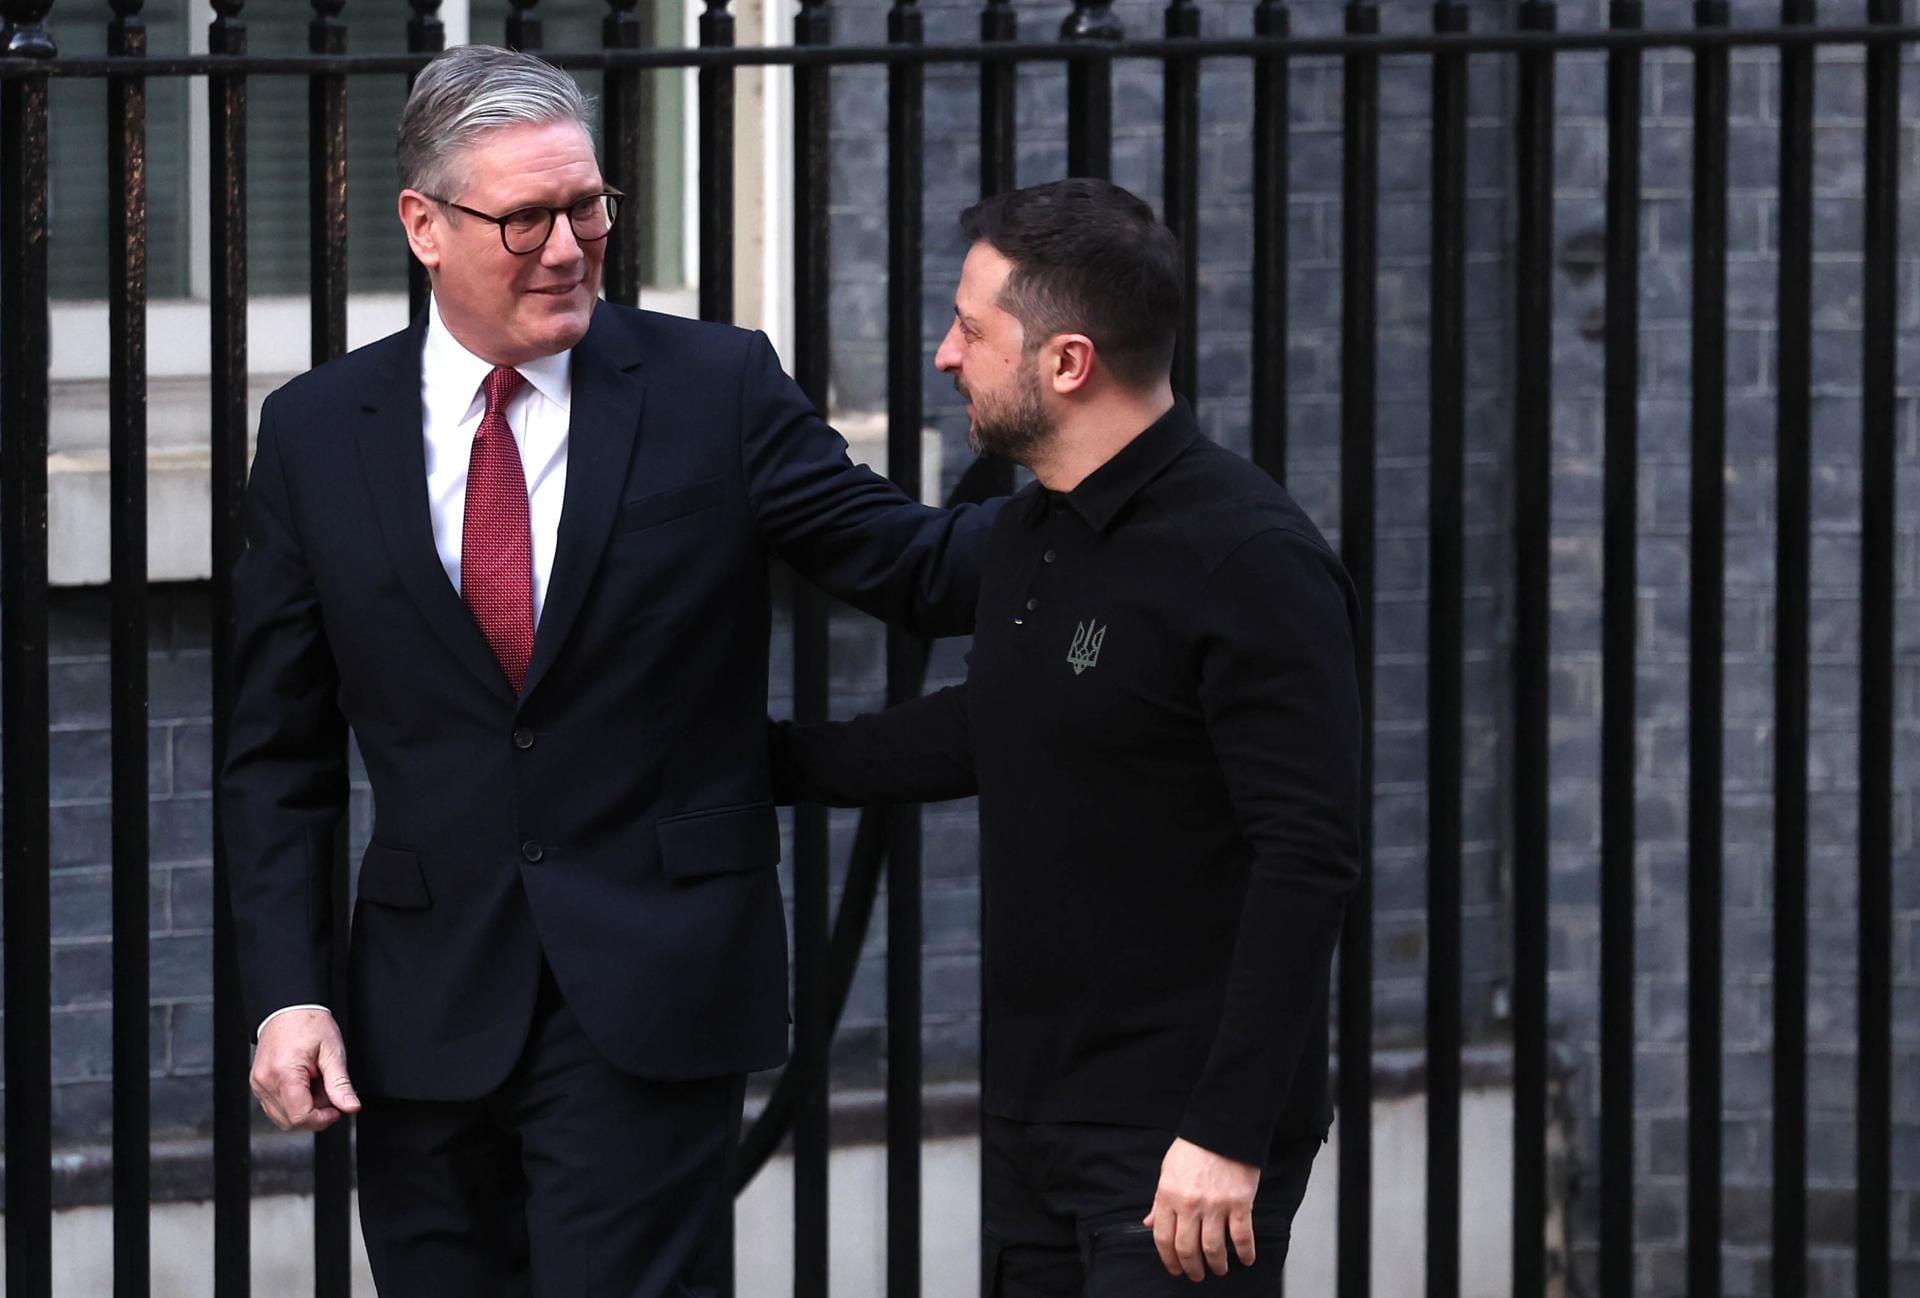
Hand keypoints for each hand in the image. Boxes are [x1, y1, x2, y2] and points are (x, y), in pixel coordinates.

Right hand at [250, 1009, 360, 1131]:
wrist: (288, 1007)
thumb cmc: (308, 1023)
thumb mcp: (332, 1051)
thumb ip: (340, 1083)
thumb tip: (350, 1106)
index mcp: (284, 1074)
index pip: (300, 1116)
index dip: (322, 1119)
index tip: (335, 1109)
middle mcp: (266, 1082)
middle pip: (290, 1121)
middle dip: (314, 1114)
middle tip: (328, 1092)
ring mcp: (258, 1084)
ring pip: (281, 1117)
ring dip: (303, 1108)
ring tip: (316, 1085)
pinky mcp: (258, 1083)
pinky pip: (275, 1106)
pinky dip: (292, 1102)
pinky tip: (304, 1084)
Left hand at [1142, 1137, 1260, 1280]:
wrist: (1222, 1128)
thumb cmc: (1193, 1148)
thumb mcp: (1167, 1171)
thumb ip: (1159, 1201)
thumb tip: (1149, 1223)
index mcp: (1168, 1196)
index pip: (1163, 1238)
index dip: (1168, 1259)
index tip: (1175, 1269)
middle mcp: (1190, 1205)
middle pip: (1187, 1248)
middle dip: (1191, 1268)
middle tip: (1196, 1275)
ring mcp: (1216, 1206)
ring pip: (1214, 1248)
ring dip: (1216, 1265)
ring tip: (1219, 1269)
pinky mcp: (1240, 1204)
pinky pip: (1242, 1237)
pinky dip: (1245, 1253)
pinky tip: (1246, 1260)